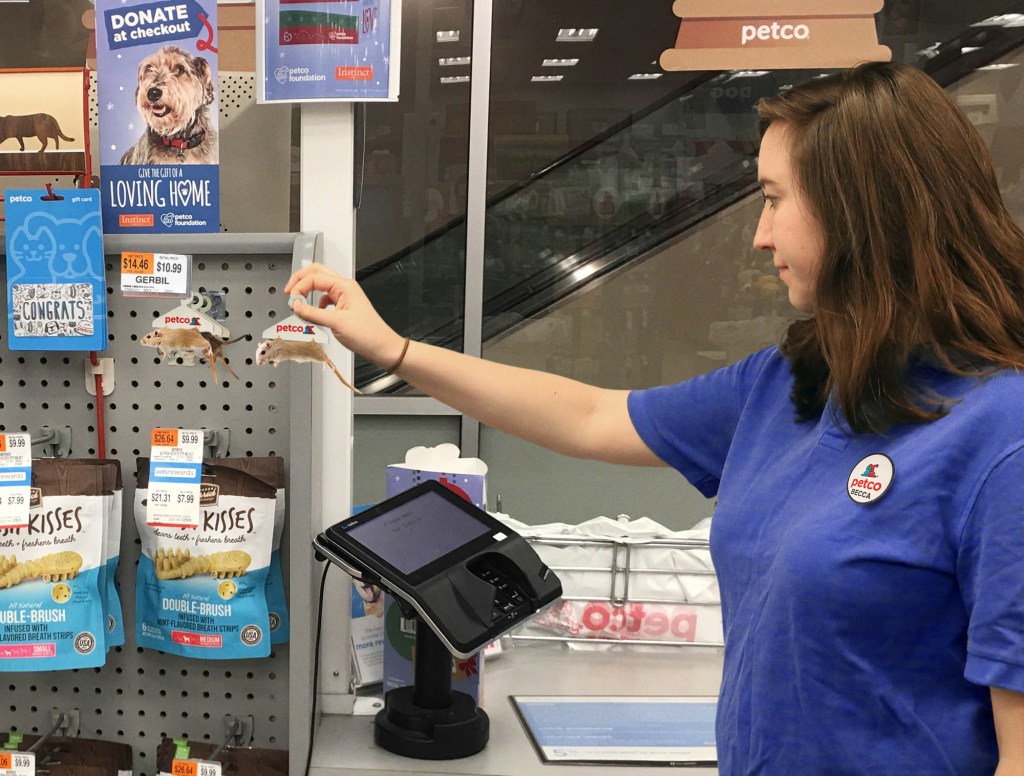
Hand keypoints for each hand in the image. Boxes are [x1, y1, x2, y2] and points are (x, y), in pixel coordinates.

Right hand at [283, 264, 405, 367]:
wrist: (382, 347)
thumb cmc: (368, 334)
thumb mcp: (336, 323)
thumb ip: (313, 313)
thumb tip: (296, 306)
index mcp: (344, 286)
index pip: (314, 277)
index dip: (299, 287)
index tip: (291, 300)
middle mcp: (344, 288)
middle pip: (316, 274)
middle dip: (300, 281)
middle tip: (289, 292)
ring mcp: (344, 297)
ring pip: (320, 286)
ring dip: (307, 292)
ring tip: (298, 304)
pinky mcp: (343, 308)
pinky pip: (324, 300)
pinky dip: (315, 305)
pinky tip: (313, 314)